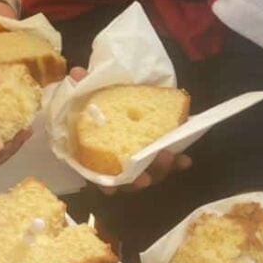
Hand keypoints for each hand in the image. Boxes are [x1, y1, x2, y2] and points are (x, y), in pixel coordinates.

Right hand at [67, 68, 192, 193]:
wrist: (123, 96)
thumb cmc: (102, 101)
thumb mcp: (92, 93)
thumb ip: (84, 87)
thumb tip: (76, 73)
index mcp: (100, 155)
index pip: (102, 178)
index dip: (107, 186)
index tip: (111, 189)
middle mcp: (122, 163)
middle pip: (130, 181)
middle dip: (138, 180)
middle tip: (144, 177)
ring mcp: (142, 160)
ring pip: (152, 173)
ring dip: (161, 170)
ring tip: (168, 157)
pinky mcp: (159, 151)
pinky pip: (170, 163)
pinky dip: (178, 163)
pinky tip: (186, 161)